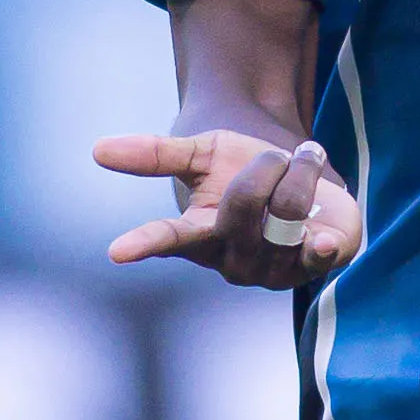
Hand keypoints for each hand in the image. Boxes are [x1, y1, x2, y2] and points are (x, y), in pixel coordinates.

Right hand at [92, 131, 358, 289]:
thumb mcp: (203, 153)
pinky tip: (322, 237)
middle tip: (276, 154)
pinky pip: (316, 259)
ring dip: (299, 177)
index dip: (144, 243)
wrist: (302, 180)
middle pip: (241, 208)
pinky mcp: (310, 269)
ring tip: (304, 165)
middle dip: (262, 169)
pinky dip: (320, 246)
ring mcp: (270, 269)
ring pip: (284, 216)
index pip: (167, 238)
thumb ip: (157, 154)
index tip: (116, 251)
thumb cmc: (243, 169)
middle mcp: (231, 258)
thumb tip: (97, 149)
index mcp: (199, 234)